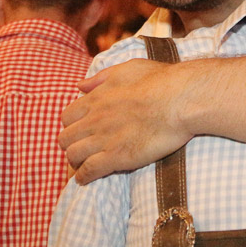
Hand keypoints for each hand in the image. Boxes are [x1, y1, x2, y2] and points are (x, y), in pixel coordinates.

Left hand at [59, 59, 190, 183]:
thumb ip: (101, 77)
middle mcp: (94, 119)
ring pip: (72, 156)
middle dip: (71, 144)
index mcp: (96, 98)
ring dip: (76, 161)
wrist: (180, 100)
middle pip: (65, 138)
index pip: (67, 117)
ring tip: (85, 164)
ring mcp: (104, 139)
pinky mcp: (116, 157)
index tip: (82, 130)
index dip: (72, 125)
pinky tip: (87, 178)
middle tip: (83, 149)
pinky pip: (88, 171)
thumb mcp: (128, 69)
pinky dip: (84, 177)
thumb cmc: (160, 80)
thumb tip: (80, 85)